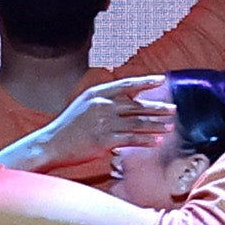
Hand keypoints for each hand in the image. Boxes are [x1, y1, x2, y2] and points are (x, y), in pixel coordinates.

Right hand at [36, 77, 175, 173]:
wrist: (51, 145)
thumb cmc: (68, 127)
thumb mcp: (84, 106)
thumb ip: (104, 102)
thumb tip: (126, 101)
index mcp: (97, 94)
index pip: (127, 84)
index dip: (146, 81)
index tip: (161, 80)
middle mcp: (102, 106)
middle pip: (137, 105)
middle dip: (158, 108)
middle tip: (173, 109)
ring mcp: (104, 123)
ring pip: (137, 123)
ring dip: (156, 125)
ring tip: (169, 126)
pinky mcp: (105, 140)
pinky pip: (131, 139)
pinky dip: (146, 140)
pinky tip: (157, 141)